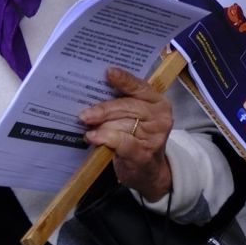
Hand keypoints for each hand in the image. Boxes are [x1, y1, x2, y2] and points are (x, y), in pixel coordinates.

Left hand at [81, 66, 175, 201]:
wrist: (149, 172)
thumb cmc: (137, 139)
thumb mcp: (136, 117)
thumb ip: (123, 102)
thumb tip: (96, 89)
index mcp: (158, 102)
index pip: (140, 86)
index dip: (124, 79)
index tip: (108, 72)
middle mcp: (160, 117)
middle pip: (127, 106)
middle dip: (103, 109)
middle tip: (84, 114)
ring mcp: (154, 136)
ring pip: (121, 124)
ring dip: (101, 126)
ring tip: (87, 127)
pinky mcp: (144, 153)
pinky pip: (121, 141)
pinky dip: (105, 138)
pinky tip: (93, 137)